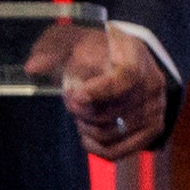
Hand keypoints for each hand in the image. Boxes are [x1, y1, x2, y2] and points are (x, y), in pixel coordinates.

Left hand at [29, 19, 172, 158]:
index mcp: (135, 54)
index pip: (125, 78)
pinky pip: (122, 150)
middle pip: (114, 110)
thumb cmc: (93, 47)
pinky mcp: (153, 128)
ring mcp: (156, 108)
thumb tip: (33, 68)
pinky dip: (98, 148)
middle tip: (70, 102)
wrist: (121, 57)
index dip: (100, 91)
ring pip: (114, 132)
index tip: (75, 96)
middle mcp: (152, 82)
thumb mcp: (71, 39)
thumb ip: (51, 50)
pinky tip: (86, 136)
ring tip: (79, 115)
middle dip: (83, 111)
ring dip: (88, 128)